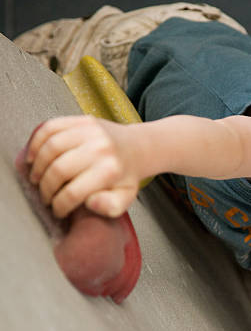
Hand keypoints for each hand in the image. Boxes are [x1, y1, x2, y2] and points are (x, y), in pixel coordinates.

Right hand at [26, 115, 140, 218]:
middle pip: (59, 170)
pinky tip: (33, 158)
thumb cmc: (125, 175)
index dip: (60, 205)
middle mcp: (101, 148)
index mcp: (111, 170)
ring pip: (51, 148)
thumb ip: (111, 207)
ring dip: (38, 167)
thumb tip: (91, 202)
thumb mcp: (125, 197)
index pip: (73, 192)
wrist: (136, 148)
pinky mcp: (82, 119)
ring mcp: (91, 130)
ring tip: (37, 179)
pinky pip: (50, 128)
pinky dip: (36, 143)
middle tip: (46, 196)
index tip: (57, 210)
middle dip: (47, 188)